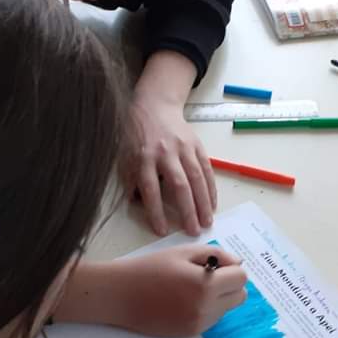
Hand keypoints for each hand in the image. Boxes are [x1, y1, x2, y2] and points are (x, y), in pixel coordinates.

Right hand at [108, 246, 247, 336]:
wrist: (121, 295)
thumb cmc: (150, 268)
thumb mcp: (183, 252)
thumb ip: (215, 254)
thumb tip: (237, 263)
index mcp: (206, 285)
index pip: (241, 278)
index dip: (230, 268)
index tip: (214, 264)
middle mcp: (206, 309)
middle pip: (239, 296)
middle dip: (229, 284)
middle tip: (206, 275)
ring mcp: (199, 324)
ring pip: (226, 309)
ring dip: (218, 298)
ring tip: (190, 288)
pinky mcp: (190, 333)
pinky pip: (211, 319)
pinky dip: (205, 309)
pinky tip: (183, 300)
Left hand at [129, 96, 216, 235]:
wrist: (154, 106)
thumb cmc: (137, 136)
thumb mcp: (125, 156)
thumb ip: (130, 180)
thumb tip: (138, 204)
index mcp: (144, 157)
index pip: (150, 188)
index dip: (156, 211)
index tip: (162, 230)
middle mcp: (165, 153)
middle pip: (179, 185)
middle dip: (187, 210)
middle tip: (193, 231)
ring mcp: (183, 148)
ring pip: (197, 178)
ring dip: (203, 202)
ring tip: (207, 222)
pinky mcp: (197, 145)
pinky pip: (206, 169)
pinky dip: (211, 188)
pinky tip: (213, 204)